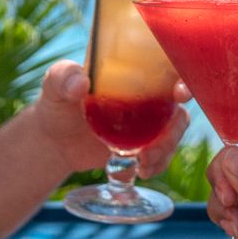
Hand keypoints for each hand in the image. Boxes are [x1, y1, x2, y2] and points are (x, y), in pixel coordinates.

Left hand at [33, 61, 190, 175]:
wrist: (55, 142)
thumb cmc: (57, 103)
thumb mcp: (55, 86)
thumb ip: (63, 78)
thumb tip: (81, 83)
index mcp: (134, 71)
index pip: (168, 68)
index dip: (182, 78)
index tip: (179, 94)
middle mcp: (148, 94)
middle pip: (178, 105)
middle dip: (176, 126)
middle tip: (158, 144)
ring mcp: (149, 120)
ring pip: (174, 131)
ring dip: (167, 148)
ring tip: (144, 163)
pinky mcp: (145, 143)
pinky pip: (164, 151)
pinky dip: (159, 162)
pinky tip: (142, 170)